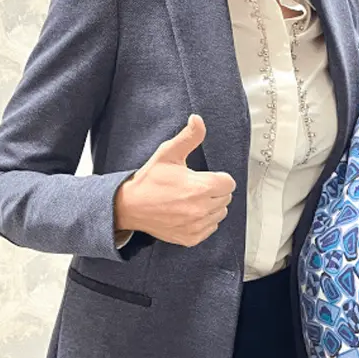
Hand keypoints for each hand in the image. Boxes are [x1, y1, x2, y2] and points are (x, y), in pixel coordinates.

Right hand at [114, 115, 234, 246]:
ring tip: (191, 200)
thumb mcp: (168, 153)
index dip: (217, 178)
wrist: (130, 207)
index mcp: (201, 187)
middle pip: (226, 198)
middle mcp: (202, 209)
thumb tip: (198, 119)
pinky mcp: (191, 238)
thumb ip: (189, 137)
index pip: (229, 183)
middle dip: (215, 191)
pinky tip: (188, 212)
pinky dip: (204, 221)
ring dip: (211, 206)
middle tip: (194, 187)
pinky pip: (211, 228)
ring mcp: (197, 226)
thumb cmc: (149, 180)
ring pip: (220, 214)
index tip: (203, 177)